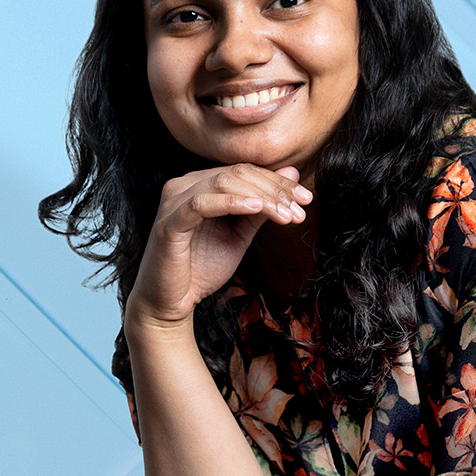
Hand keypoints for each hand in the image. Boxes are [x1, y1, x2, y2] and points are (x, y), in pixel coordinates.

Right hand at [126, 164, 313, 329]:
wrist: (169, 304)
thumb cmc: (200, 269)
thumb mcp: (239, 235)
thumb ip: (261, 207)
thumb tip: (292, 173)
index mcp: (200, 184)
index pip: (244, 171)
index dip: (278, 182)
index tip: (306, 199)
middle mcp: (184, 185)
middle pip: (237, 173)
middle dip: (275, 189)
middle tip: (301, 208)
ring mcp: (174, 202)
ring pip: (224, 183)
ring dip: (261, 197)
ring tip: (286, 214)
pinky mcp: (169, 223)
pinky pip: (202, 204)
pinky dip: (232, 202)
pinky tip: (257, 209)